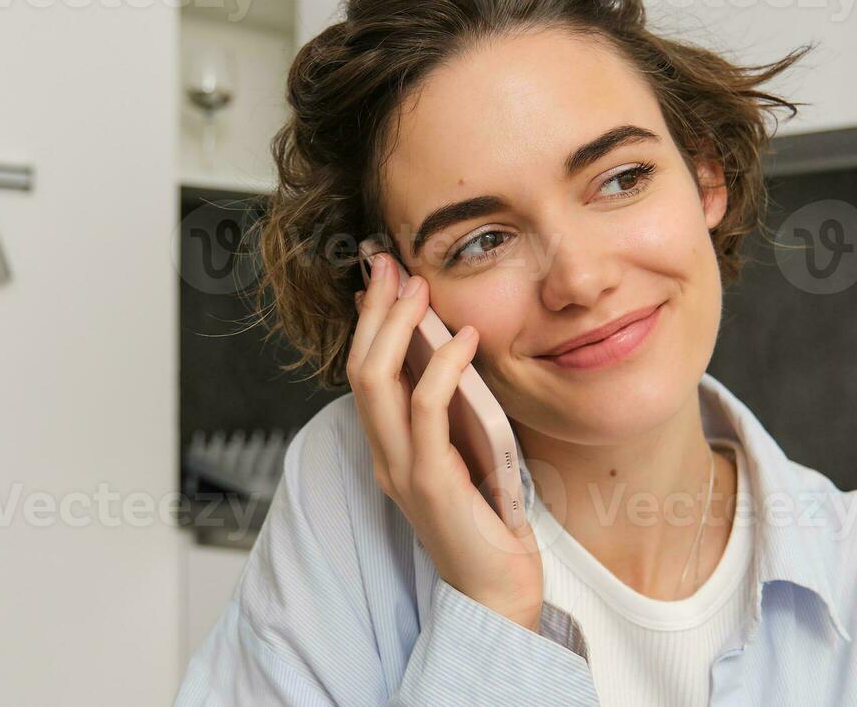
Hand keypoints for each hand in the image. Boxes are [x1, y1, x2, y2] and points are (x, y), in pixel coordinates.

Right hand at [346, 243, 543, 630]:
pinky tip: (464, 340)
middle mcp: (385, 457)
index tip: (383, 272)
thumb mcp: (465, 452)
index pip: (362, 371)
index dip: (368, 319)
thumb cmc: (489, 522)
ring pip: (376, 384)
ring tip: (422, 289)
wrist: (498, 592)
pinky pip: (427, 412)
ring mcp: (403, 471)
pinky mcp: (432, 483)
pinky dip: (442, 367)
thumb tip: (450, 350)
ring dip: (396, 328)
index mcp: (389, 449)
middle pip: (358, 368)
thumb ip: (451, 410)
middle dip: (374, 311)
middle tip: (393, 264)